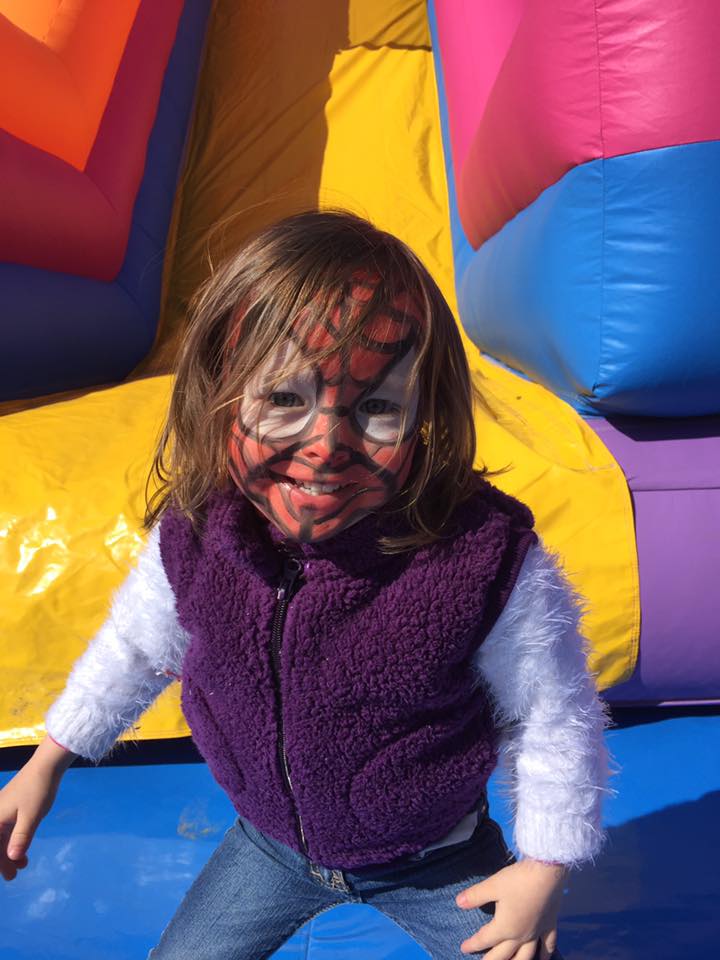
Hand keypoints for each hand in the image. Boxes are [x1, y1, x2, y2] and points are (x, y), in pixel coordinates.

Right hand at [0, 736, 74, 880]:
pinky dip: (14, 841)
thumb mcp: (31, 817)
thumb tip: (11, 858)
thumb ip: (21, 838)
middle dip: (2, 861)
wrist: (46, 766)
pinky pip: (7, 830)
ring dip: (9, 852)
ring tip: (23, 865)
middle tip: (14, 876)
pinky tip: (23, 851)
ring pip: (1, 838)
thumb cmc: (38, 790)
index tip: (7, 875)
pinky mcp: (11, 808)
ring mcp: (2, 811)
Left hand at [456, 858, 566, 957]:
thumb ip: (475, 896)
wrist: (547, 872)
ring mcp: (537, 932)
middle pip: (504, 954)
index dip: (473, 944)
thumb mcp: (492, 885)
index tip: (463, 948)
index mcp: (505, 927)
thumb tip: (458, 903)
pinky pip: (549, 946)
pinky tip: (544, 958)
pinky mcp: (550, 925)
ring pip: (526, 956)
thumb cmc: (517, 880)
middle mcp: (521, 935)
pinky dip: (546, 954)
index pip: (485, 939)